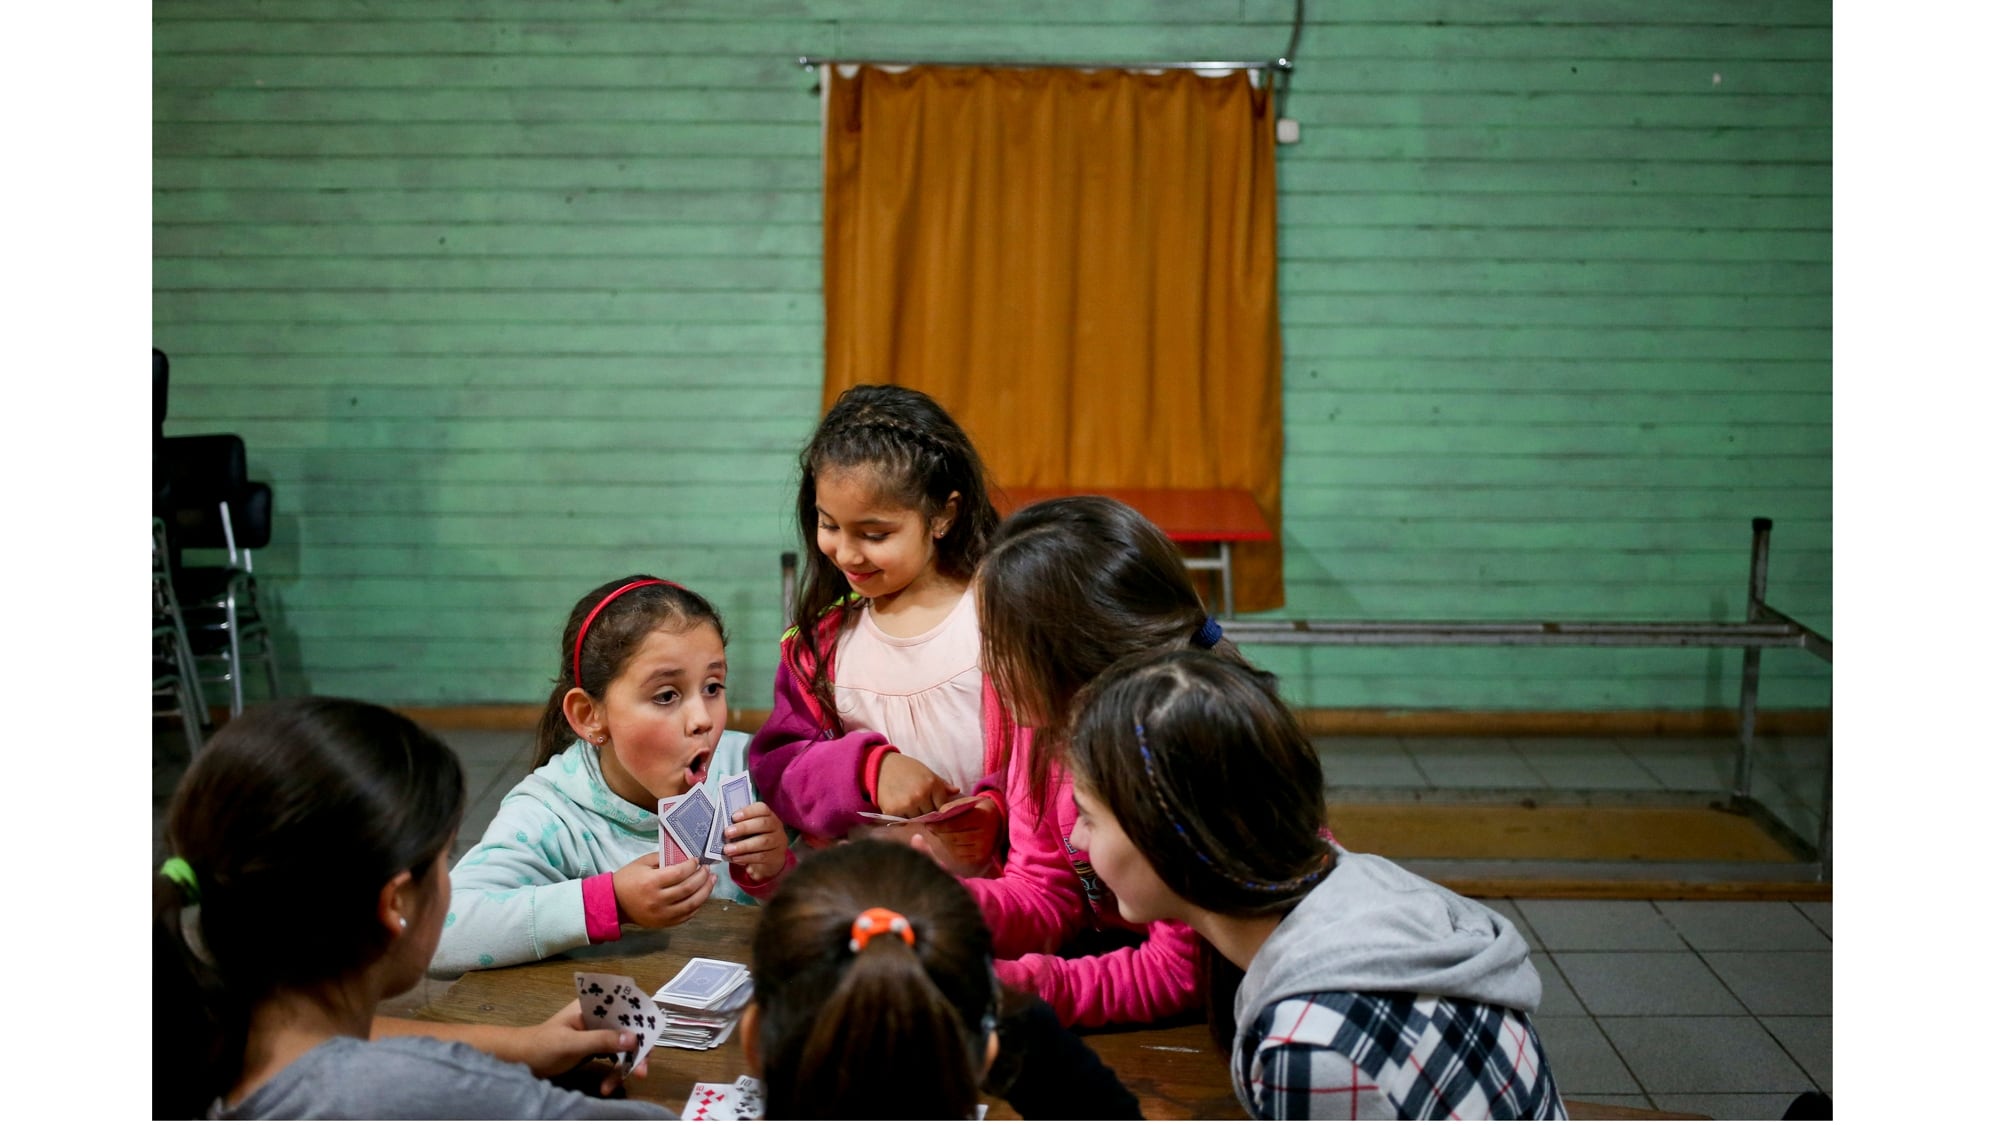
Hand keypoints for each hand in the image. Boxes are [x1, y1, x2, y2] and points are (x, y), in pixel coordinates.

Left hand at [512, 1000, 650, 1095]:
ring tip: (614, 1086)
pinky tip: (606, 1087)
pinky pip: (613, 1059)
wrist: (519, 1061)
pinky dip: (613, 1073)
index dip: (642, 1020)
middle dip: (636, 1051)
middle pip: (629, 1029)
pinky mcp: (594, 1049)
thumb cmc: (541, 1046)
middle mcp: (599, 1016)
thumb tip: (634, 1038)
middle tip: (641, 1071)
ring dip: (624, 1067)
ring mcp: (597, 1033)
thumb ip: (602, 1040)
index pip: (627, 1006)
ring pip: (623, 1047)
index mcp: (593, 1006)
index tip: (649, 1040)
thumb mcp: (572, 1044)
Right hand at [612, 850, 714, 928]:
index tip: (697, 860)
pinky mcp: (664, 923)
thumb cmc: (627, 879)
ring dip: (705, 891)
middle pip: (688, 889)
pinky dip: (697, 905)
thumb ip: (663, 858)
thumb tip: (685, 856)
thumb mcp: (642, 863)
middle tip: (708, 869)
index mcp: (651, 882)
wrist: (614, 903)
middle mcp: (658, 900)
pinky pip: (686, 916)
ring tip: (711, 880)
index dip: (692, 866)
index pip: (679, 873)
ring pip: (691, 904)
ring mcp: (662, 914)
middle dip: (702, 877)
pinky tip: (702, 895)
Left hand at [722, 801, 789, 883]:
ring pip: (762, 842)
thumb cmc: (755, 839)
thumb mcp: (751, 830)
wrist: (770, 859)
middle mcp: (776, 827)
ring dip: (743, 846)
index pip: (762, 809)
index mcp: (769, 816)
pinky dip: (746, 857)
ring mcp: (778, 842)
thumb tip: (724, 824)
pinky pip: (761, 857)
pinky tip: (735, 858)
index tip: (733, 817)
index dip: (748, 811)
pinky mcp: (776, 857)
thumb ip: (741, 825)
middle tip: (727, 833)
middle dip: (744, 828)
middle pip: (763, 824)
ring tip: (727, 850)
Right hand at [875, 751, 958, 816]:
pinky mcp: (893, 811)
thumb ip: (942, 784)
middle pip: (930, 815)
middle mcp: (921, 796)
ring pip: (917, 819)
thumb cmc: (907, 768)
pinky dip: (902, 818)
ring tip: (909, 804)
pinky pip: (903, 822)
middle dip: (927, 811)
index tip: (933, 805)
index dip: (939, 807)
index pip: (943, 807)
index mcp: (932, 784)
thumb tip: (957, 792)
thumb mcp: (927, 772)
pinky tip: (900, 807)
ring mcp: (907, 804)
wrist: (881, 766)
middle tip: (919, 803)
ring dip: (914, 815)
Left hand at [919, 794, 1000, 871]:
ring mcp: (984, 848)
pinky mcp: (981, 858)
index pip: (955, 824)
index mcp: (983, 817)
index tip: (928, 824)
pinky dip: (950, 849)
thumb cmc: (979, 810)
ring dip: (943, 841)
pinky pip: (959, 856)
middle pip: (953, 838)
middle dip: (939, 833)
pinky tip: (949, 842)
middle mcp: (985, 835)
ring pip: (954, 848)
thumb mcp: (969, 802)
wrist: (998, 822)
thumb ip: (953, 807)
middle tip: (931, 828)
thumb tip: (937, 814)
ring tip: (940, 834)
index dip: (939, 825)